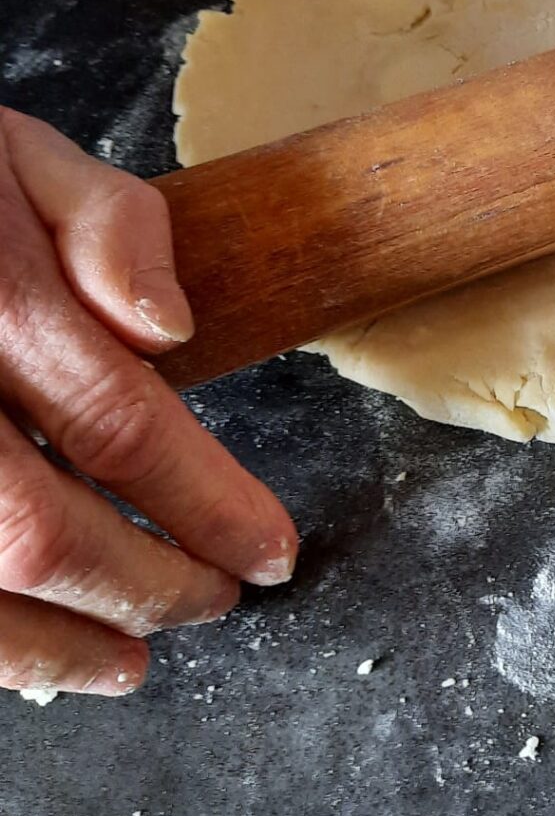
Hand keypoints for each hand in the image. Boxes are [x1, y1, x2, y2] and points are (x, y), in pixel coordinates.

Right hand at [0, 109, 296, 698]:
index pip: (119, 423)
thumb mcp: (18, 154)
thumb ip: (110, 225)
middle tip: (215, 598)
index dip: (208, 505)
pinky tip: (30, 651)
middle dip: (145, 586)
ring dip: (54, 646)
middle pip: (41, 531)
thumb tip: (168, 329)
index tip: (269, 549)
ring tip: (128, 661)